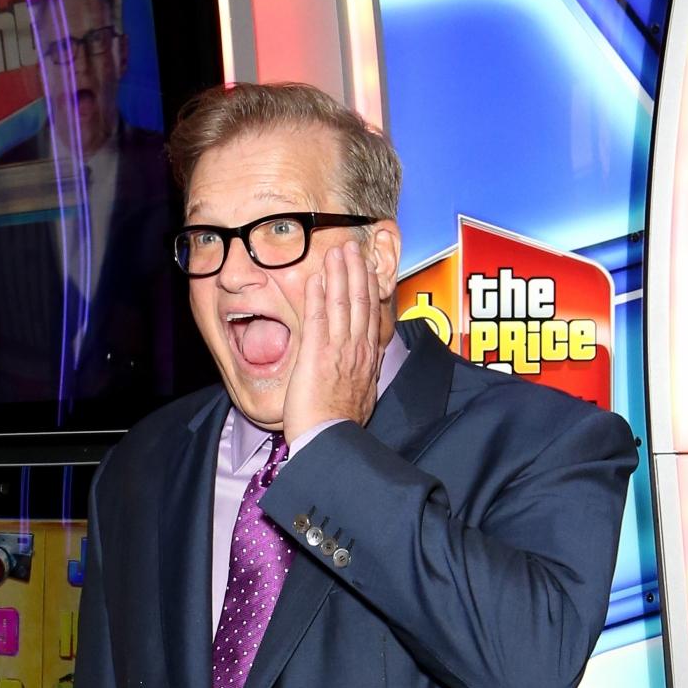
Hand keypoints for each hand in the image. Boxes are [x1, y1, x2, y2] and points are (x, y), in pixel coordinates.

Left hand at [284, 240, 384, 443]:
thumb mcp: (363, 394)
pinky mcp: (316, 354)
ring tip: (337, 251)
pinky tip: (316, 278)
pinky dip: (317, 296)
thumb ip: (363, 372)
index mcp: (369, 358)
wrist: (331, 440)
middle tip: (352, 246)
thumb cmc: (342, 424)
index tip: (367, 268)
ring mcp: (339, 349)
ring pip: (341, 303)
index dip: (369, 287)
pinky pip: (317, 318)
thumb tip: (365, 363)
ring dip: (339, 273)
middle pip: (360, 301)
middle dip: (356, 270)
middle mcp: (358, 348)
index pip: (371, 314)